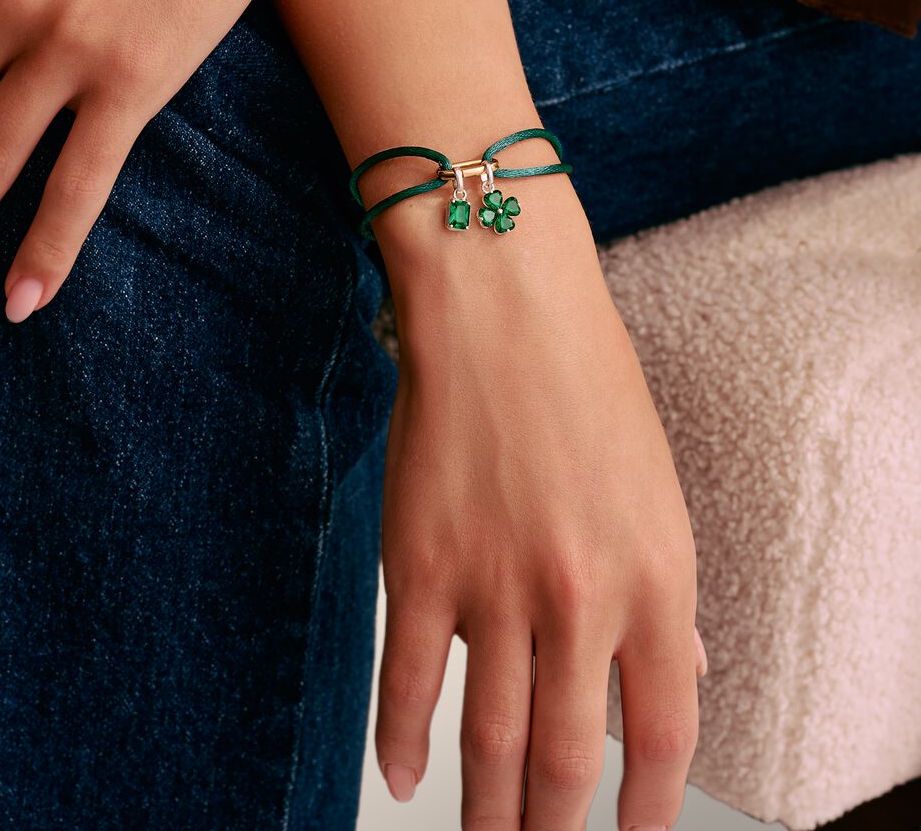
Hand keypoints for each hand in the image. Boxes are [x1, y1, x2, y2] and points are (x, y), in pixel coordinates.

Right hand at [372, 179, 704, 828]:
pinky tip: (401, 775)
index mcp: (658, 576)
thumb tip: (688, 671)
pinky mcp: (417, 564)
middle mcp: (582, 596)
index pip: (664, 733)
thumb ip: (668, 592)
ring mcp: (494, 585)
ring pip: (489, 739)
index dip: (646, 807)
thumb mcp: (656, 486)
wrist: (501, 308)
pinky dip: (400, 741)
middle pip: (568, 759)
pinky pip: (408, 681)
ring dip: (485, 809)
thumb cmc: (584, 380)